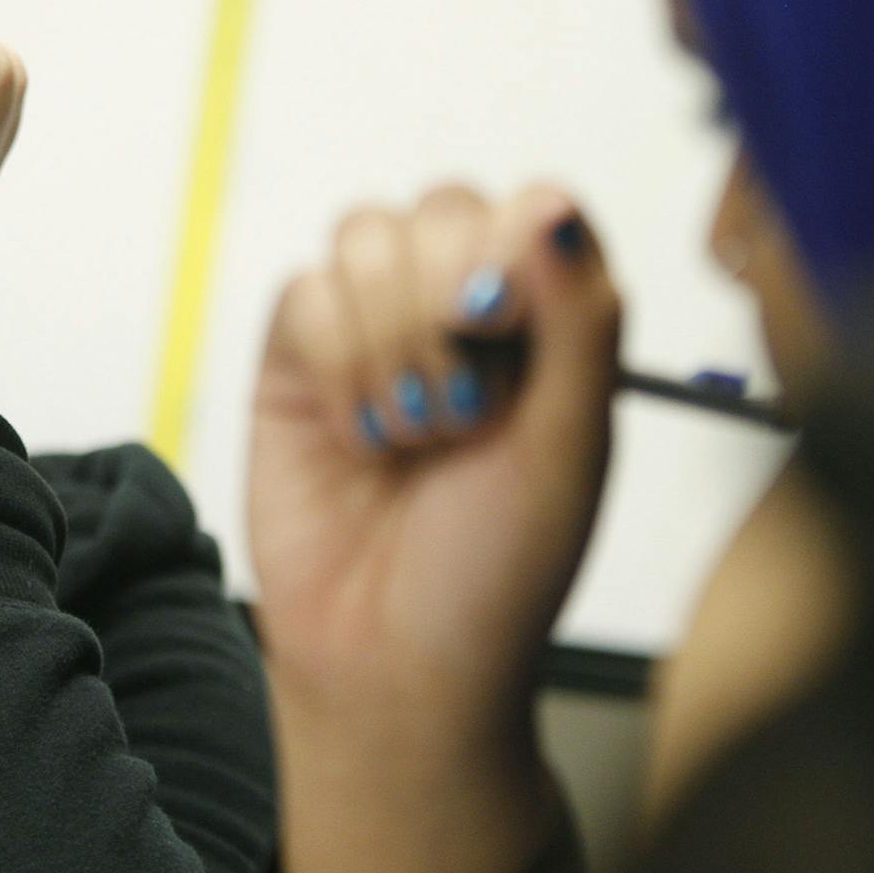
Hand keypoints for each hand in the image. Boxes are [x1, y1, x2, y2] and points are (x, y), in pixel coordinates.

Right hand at [247, 184, 620, 872]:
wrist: (393, 665)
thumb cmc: (496, 577)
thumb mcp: (571, 452)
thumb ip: (577, 320)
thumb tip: (548, 206)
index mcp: (550, 324)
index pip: (534, 208)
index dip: (513, 253)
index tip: (507, 333)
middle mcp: (463, 312)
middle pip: (444, 208)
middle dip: (446, 309)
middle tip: (461, 414)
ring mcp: (374, 330)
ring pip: (364, 236)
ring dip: (389, 341)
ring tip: (412, 435)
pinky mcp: (296, 361)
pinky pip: (302, 292)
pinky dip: (335, 365)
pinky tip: (358, 438)